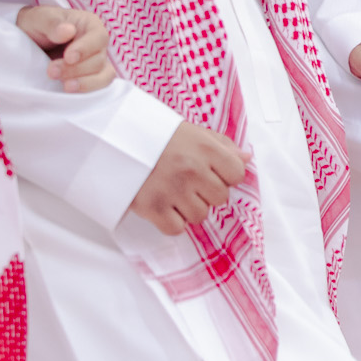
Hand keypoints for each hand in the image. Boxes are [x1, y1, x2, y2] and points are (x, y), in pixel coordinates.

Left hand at [16, 4, 116, 92]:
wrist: (29, 40)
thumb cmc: (37, 25)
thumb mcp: (39, 19)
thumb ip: (52, 23)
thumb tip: (68, 31)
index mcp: (89, 24)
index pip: (98, 37)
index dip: (85, 49)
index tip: (68, 57)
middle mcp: (97, 44)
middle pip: (99, 60)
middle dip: (76, 69)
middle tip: (52, 72)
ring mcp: (96, 61)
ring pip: (103, 75)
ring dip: (84, 83)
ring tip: (65, 87)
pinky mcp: (91, 77)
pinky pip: (99, 86)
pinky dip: (88, 90)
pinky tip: (70, 92)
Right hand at [129, 123, 248, 234]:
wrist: (114, 140)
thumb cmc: (157, 136)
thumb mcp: (193, 132)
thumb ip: (222, 145)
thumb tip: (247, 158)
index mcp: (205, 148)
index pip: (237, 174)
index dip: (226, 175)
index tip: (212, 171)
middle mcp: (192, 169)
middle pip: (220, 198)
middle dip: (207, 192)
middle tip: (188, 182)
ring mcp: (173, 190)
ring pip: (200, 215)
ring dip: (189, 208)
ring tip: (174, 191)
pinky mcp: (153, 207)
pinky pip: (177, 229)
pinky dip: (171, 222)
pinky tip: (164, 205)